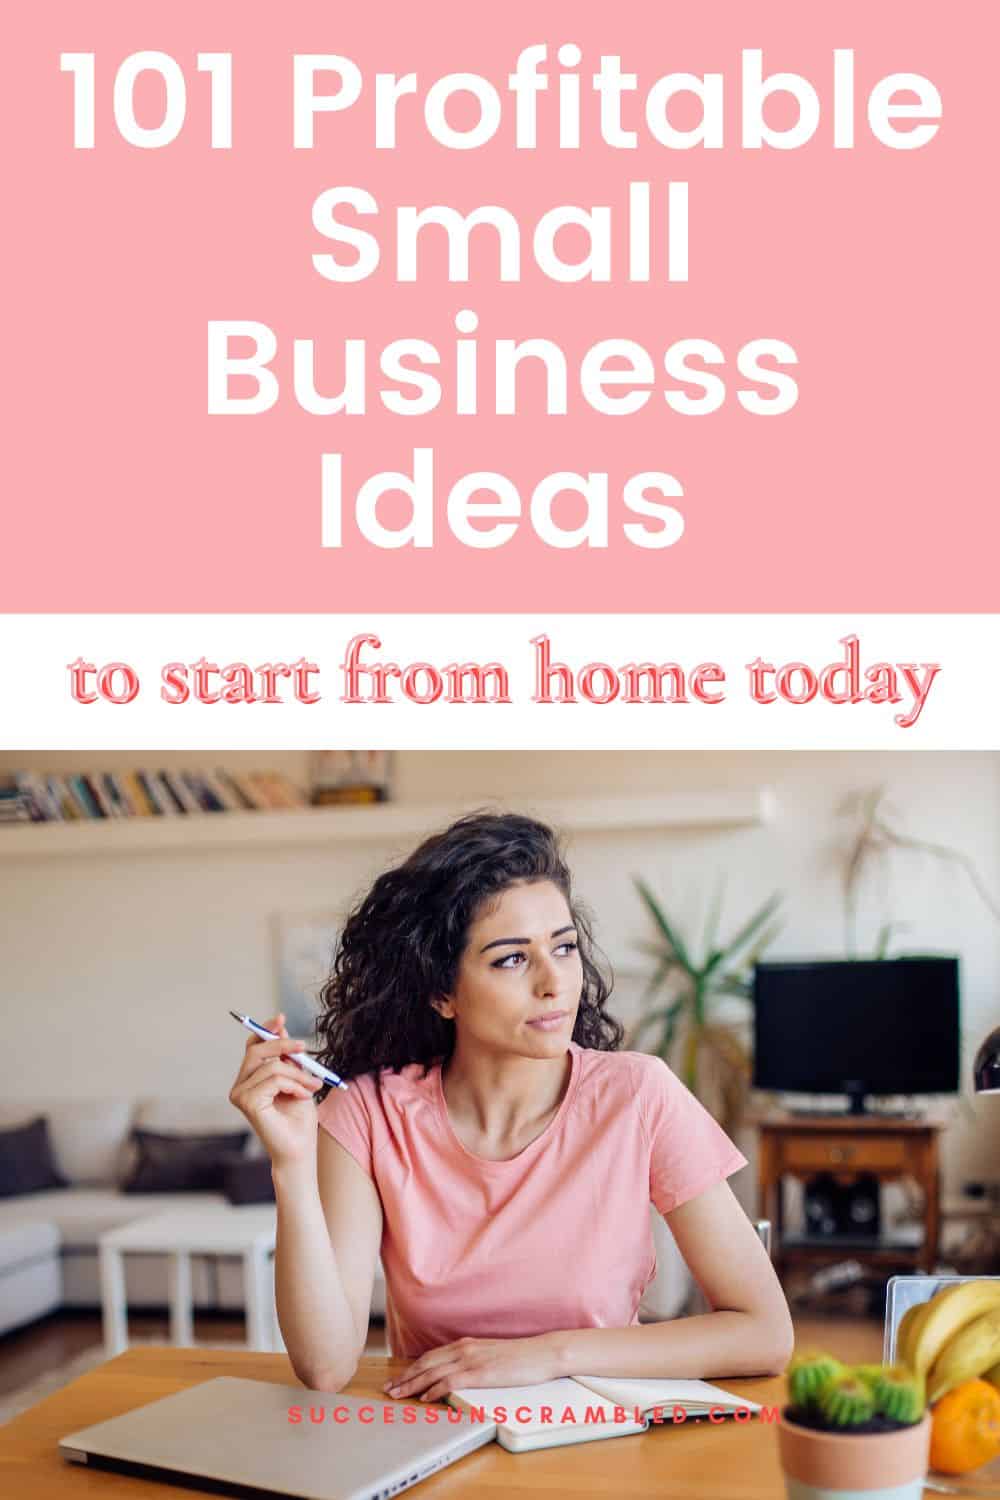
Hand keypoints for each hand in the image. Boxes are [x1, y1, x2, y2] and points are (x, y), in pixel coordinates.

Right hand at [228, 1012, 321, 1169]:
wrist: (300, 1149)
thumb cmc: (299, 1118)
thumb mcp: (296, 1077)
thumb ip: (286, 1056)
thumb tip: (280, 1025)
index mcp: (249, 1079)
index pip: (252, 1047)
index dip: (265, 1030)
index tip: (281, 1018)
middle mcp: (240, 1086)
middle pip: (257, 1050)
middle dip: (283, 1045)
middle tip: (305, 1048)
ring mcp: (240, 1095)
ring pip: (271, 1065)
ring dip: (298, 1073)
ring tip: (313, 1085)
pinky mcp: (247, 1103)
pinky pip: (274, 1079)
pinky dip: (294, 1084)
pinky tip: (302, 1096)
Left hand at [383, 1335, 560, 1403]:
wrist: (540, 1353)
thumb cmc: (519, 1357)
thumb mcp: (490, 1355)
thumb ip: (472, 1361)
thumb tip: (456, 1374)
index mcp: (466, 1344)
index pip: (431, 1356)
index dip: (412, 1368)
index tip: (398, 1379)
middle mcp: (465, 1348)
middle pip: (426, 1363)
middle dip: (405, 1377)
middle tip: (389, 1389)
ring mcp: (472, 1359)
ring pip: (433, 1371)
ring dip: (413, 1384)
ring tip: (398, 1394)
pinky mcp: (481, 1373)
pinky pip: (451, 1380)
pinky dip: (434, 1389)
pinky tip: (425, 1398)